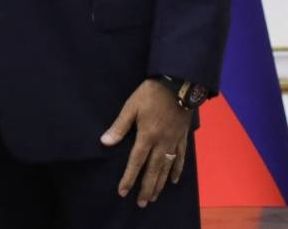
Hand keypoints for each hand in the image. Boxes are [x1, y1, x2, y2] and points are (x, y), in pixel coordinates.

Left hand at [100, 79, 191, 207]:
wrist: (178, 84)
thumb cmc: (151, 94)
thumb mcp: (131, 107)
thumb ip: (119, 126)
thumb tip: (105, 142)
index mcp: (146, 136)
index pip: (136, 162)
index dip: (129, 178)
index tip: (123, 192)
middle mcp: (161, 143)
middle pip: (153, 170)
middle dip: (147, 188)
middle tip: (142, 203)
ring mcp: (174, 141)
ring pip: (167, 168)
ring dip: (160, 183)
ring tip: (155, 196)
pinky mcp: (183, 137)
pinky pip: (181, 158)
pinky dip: (177, 170)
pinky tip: (173, 179)